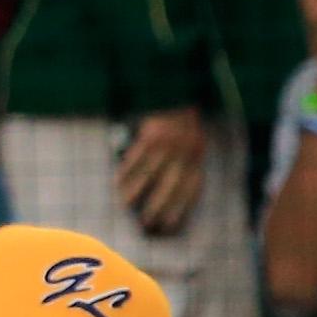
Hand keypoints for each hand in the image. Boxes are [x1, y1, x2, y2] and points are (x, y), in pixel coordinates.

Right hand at [115, 108, 210, 235]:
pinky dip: (126, 171)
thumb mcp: (194, 143)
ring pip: (150, 174)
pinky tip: (118, 183)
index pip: (190, 191)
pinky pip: (136, 158)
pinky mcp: (151, 134)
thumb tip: (177, 198)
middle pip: (171, 187)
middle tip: (147, 224)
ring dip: (137, 192)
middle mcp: (185, 153)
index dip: (180, 211)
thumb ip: (187, 166)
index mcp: (198, 157)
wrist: (177, 89)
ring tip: (126, 207)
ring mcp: (168, 143)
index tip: (170, 227)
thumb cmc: (184, 122)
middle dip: (159, 207)